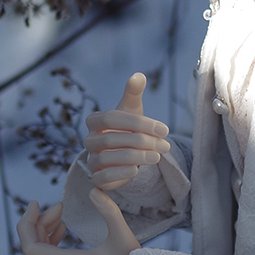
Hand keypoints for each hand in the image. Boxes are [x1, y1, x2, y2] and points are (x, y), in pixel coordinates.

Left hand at [16, 190, 138, 254]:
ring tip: (61, 213)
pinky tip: (63, 227)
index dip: (26, 224)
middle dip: (38, 222)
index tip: (35, 203)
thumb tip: (94, 190)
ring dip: (44, 230)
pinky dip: (51, 240)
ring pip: (41, 253)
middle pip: (33, 248)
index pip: (30, 248)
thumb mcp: (123, 235)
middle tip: (58, 205)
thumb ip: (109, 211)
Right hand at [85, 72, 169, 189]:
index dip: (139, 123)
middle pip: (112, 139)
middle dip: (142, 141)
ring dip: (136, 157)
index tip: (164, 129)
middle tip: (165, 145)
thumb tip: (139, 75)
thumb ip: (133, 92)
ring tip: (157, 157)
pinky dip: (119, 174)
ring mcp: (91, 160)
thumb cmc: (128, 128)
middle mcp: (89, 141)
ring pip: (108, 159)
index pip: (112, 118)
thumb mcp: (132, 110)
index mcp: (94, 121)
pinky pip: (103, 178)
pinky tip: (137, 170)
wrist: (126, 155)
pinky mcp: (97, 178)